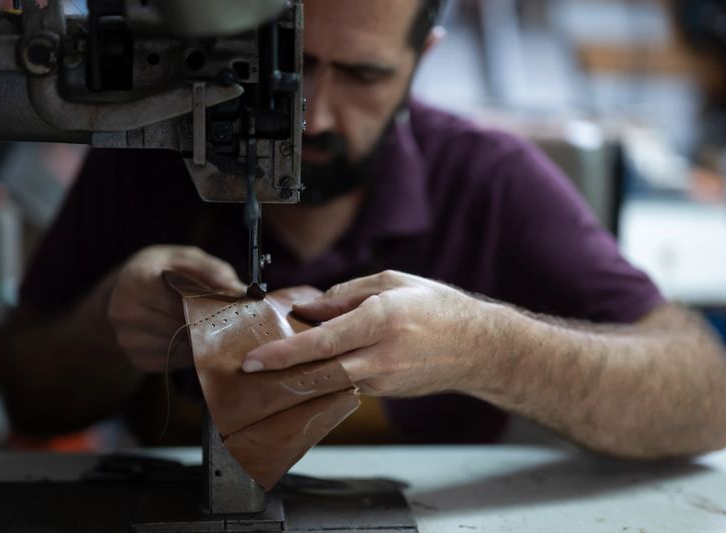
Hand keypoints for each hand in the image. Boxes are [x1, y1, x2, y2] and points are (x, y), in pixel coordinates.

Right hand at [107, 245, 245, 371]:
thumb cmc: (159, 271)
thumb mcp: (182, 258)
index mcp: (136, 281)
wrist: (122, 292)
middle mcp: (125, 312)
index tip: (231, 306)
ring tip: (213, 328)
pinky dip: (191, 353)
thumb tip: (240, 290)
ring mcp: (128, 340)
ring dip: (202, 341)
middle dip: (209, 324)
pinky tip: (195, 339)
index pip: (183, 301)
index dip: (210, 304)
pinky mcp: (138, 359)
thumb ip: (212, 269)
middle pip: (183, 326)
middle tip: (231, 320)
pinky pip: (176, 361)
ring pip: (181, 347)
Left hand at [242, 271, 500, 396]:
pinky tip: (308, 367)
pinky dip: (322, 377)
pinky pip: (344, 384)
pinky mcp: (383, 391)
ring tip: (272, 365)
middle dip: (279, 373)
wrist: (477, 348)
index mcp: (381, 320)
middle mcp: (380, 356)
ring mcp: (382, 380)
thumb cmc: (437, 308)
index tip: (255, 358)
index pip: (322, 342)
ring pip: (327, 383)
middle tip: (249, 370)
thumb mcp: (393, 283)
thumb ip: (346, 295)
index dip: (284, 352)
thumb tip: (308, 308)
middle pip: (318, 372)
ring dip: (297, 377)